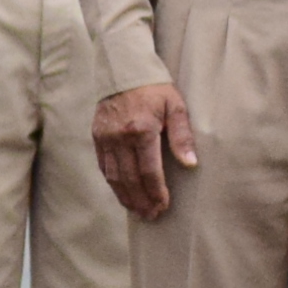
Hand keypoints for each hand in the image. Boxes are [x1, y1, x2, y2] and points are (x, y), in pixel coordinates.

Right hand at [94, 80, 198, 222]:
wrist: (122, 72)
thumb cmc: (154, 89)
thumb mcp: (175, 107)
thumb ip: (182, 136)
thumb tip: (190, 163)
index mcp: (141, 131)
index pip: (149, 170)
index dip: (156, 191)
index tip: (163, 206)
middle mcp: (119, 137)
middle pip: (129, 178)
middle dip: (141, 199)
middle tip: (150, 215)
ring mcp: (105, 138)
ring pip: (113, 175)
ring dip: (125, 196)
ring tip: (136, 210)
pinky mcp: (97, 137)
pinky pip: (103, 165)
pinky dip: (112, 182)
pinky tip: (121, 193)